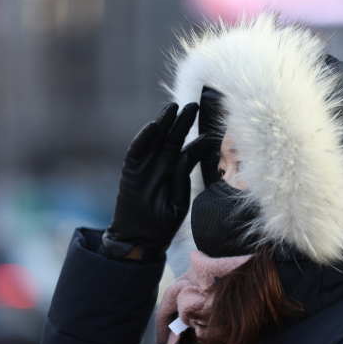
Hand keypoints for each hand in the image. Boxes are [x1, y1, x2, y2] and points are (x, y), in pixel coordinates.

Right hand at [103, 102, 207, 260]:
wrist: (138, 239)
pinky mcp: (130, 171)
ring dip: (164, 123)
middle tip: (193, 104)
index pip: (187, 151)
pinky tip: (154, 125)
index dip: (198, 140)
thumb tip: (186, 156)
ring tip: (173, 107)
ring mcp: (143, 167)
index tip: (212, 128)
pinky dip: (143, 138)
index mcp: (173, 173)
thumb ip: (182, 179)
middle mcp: (158, 166)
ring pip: (154, 139)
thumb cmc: (160, 225)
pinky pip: (136, 150)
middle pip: (172, 139)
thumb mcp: (178, 203)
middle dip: (182, 122)